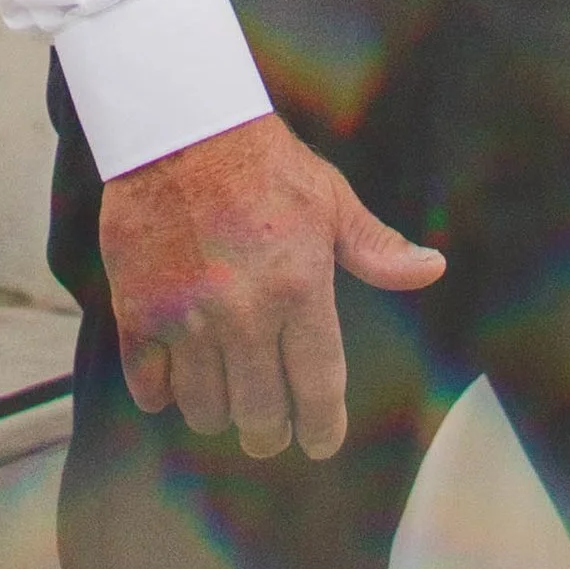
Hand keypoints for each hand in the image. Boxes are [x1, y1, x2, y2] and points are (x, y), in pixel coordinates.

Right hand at [99, 110, 444, 461]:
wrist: (181, 127)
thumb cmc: (262, 162)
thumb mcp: (330, 199)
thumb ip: (375, 247)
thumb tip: (430, 269)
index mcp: (299, 290)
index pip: (318, 388)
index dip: (322, 427)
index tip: (321, 441)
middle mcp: (244, 315)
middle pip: (260, 414)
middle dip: (270, 432)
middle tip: (270, 429)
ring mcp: (187, 319)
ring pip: (205, 408)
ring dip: (218, 412)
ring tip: (226, 398)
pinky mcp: (139, 313)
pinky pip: (148, 385)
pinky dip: (162, 393)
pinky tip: (174, 382)